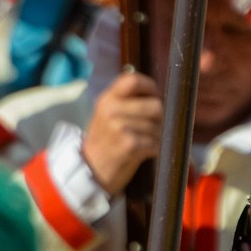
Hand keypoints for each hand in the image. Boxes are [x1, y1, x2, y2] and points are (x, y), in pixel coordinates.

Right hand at [81, 72, 163, 193]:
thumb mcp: (107, 114)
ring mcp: (119, 127)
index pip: (133, 80)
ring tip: (144, 143)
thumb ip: (125, 101)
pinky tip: (144, 152)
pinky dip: (155, 150)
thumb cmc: (104, 141)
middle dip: (159, 119)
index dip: (150, 87)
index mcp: (107, 99)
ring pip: (158, 127)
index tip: (154, 97)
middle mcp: (111, 110)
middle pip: (155, 105)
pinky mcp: (129, 144)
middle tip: (152, 127)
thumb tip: (156, 93)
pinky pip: (155, 143)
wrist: (90, 170)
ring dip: (157, 137)